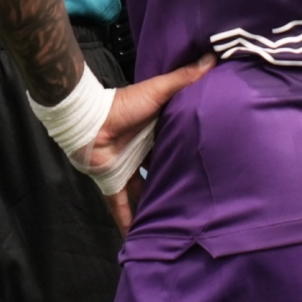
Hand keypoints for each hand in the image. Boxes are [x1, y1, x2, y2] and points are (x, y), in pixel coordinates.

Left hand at [82, 55, 215, 233]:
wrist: (89, 120)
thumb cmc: (124, 105)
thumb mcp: (159, 91)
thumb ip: (184, 79)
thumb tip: (212, 58)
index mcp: (156, 133)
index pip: (178, 147)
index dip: (191, 156)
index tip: (211, 167)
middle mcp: (143, 153)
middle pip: (164, 174)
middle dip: (178, 187)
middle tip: (200, 204)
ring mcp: (128, 170)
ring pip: (147, 195)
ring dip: (157, 209)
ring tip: (176, 228)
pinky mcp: (114, 183)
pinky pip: (122, 208)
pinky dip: (128, 224)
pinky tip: (137, 242)